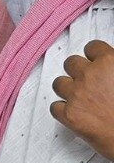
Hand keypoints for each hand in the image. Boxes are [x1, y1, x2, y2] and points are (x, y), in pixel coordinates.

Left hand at [51, 41, 113, 161]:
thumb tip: (110, 67)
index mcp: (109, 62)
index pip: (92, 47)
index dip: (94, 56)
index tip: (96, 62)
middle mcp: (89, 75)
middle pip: (71, 63)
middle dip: (77, 71)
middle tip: (87, 81)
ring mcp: (76, 95)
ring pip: (59, 83)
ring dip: (67, 89)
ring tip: (80, 97)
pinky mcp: (68, 115)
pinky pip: (55, 106)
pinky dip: (62, 109)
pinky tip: (75, 112)